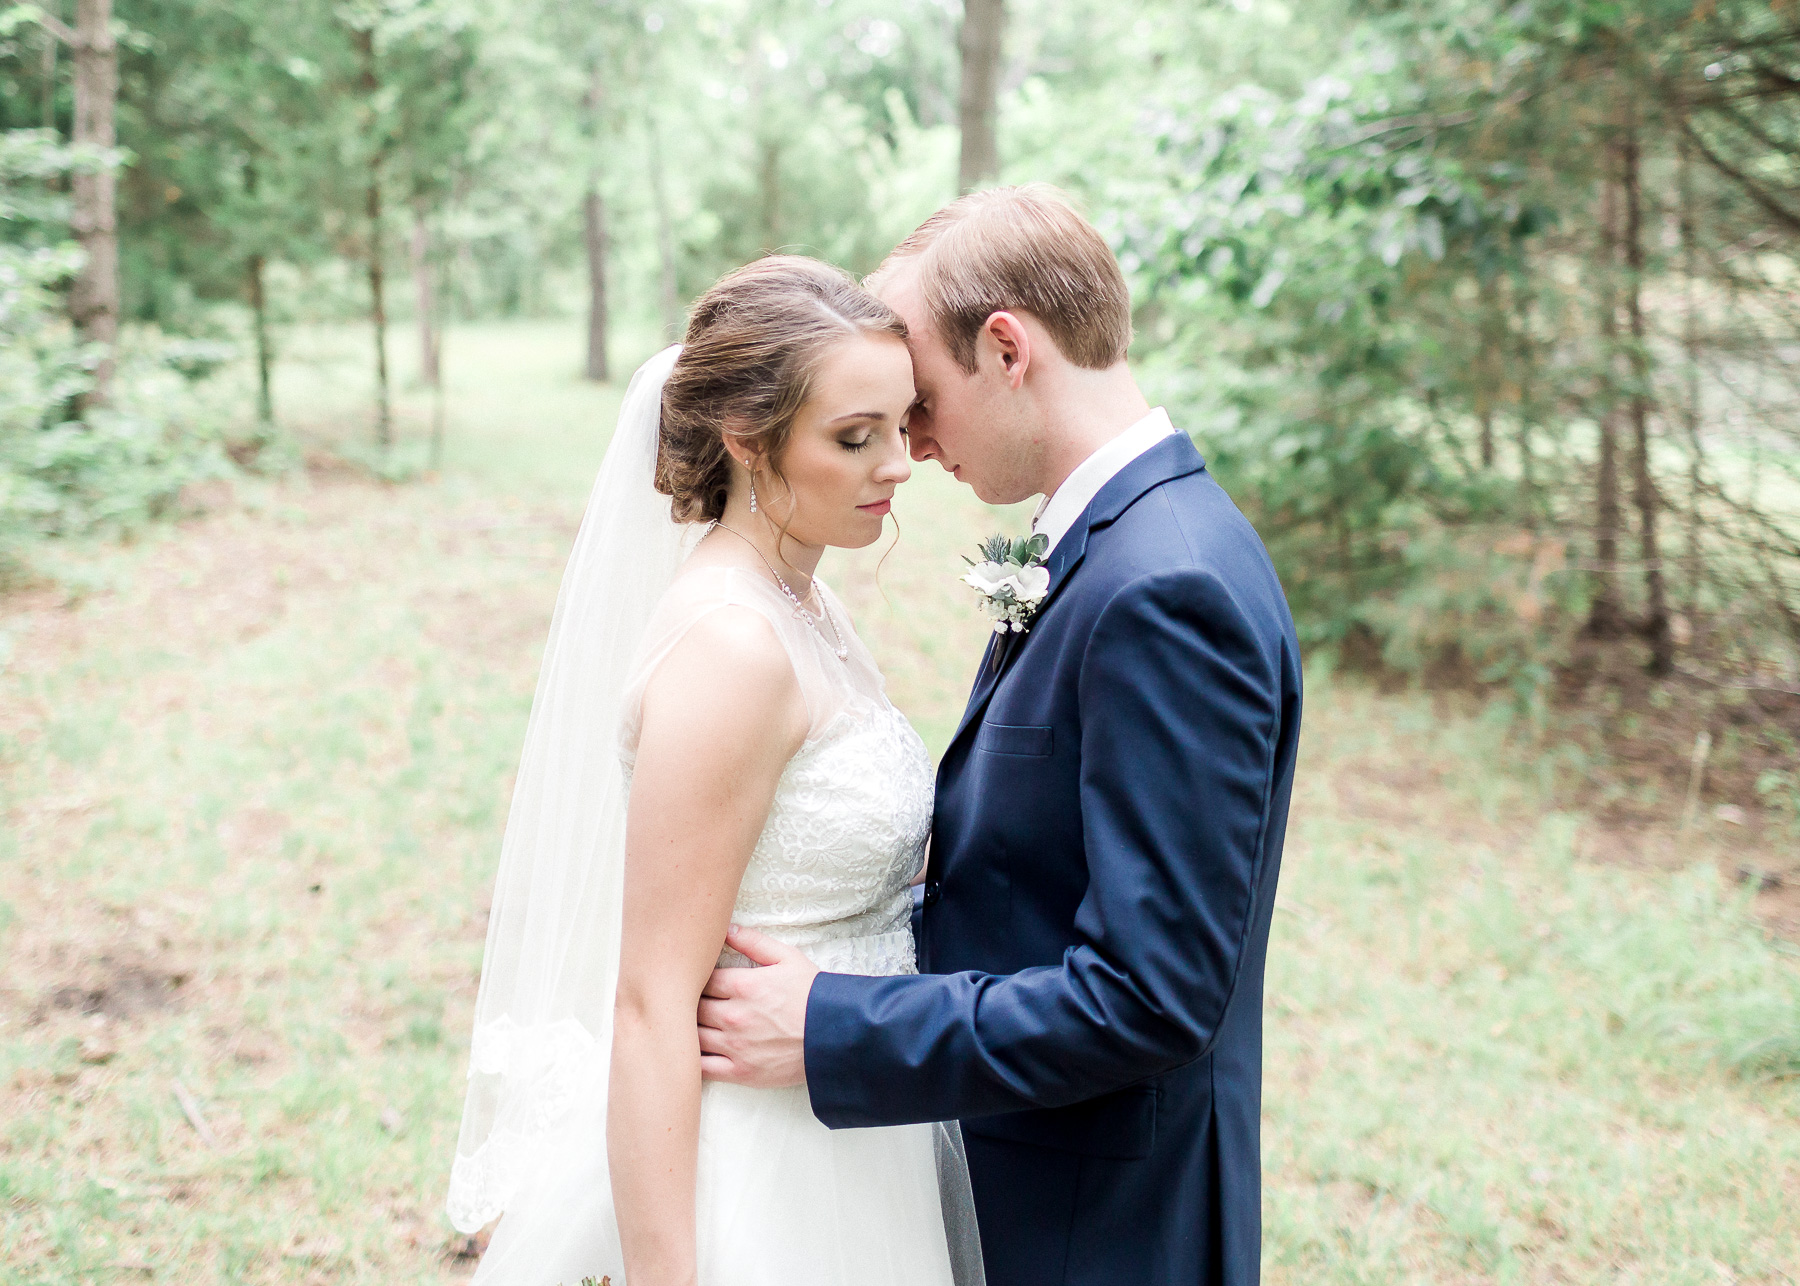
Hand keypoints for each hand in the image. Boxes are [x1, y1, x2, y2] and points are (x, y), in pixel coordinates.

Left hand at [696, 926, 818, 1088]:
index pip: (701, 979)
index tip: (697, 980)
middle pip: (691, 1008)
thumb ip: (753, 942)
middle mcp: (734, 1016)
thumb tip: (726, 930)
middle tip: (689, 1002)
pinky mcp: (741, 1072)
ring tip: (689, 1025)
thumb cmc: (813, 994)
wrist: (837, 1035)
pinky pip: (704, 1068)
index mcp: (744, 985)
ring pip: (692, 1036)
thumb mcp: (788, 958)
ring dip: (687, 1030)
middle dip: (688, 1004)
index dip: (696, 979)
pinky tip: (693, 1053)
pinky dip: (693, 1060)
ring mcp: (736, 1046)